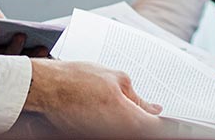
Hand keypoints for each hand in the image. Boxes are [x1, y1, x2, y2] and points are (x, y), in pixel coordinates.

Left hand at [0, 25, 51, 56]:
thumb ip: (5, 22)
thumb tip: (21, 33)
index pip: (17, 53)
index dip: (32, 53)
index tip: (46, 48)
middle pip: (13, 61)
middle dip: (29, 55)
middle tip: (43, 48)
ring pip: (0, 62)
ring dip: (13, 49)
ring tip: (22, 36)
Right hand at [25, 59, 162, 135]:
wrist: (44, 88)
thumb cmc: (78, 80)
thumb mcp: (117, 79)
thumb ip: (138, 97)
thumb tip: (154, 108)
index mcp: (132, 123)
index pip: (157, 127)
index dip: (165, 120)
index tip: (170, 113)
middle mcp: (119, 136)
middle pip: (142, 131)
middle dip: (146, 119)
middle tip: (148, 105)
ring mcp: (102, 137)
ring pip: (125, 131)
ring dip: (128, 120)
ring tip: (120, 102)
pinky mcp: (89, 136)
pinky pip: (109, 131)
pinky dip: (113, 122)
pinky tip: (107, 107)